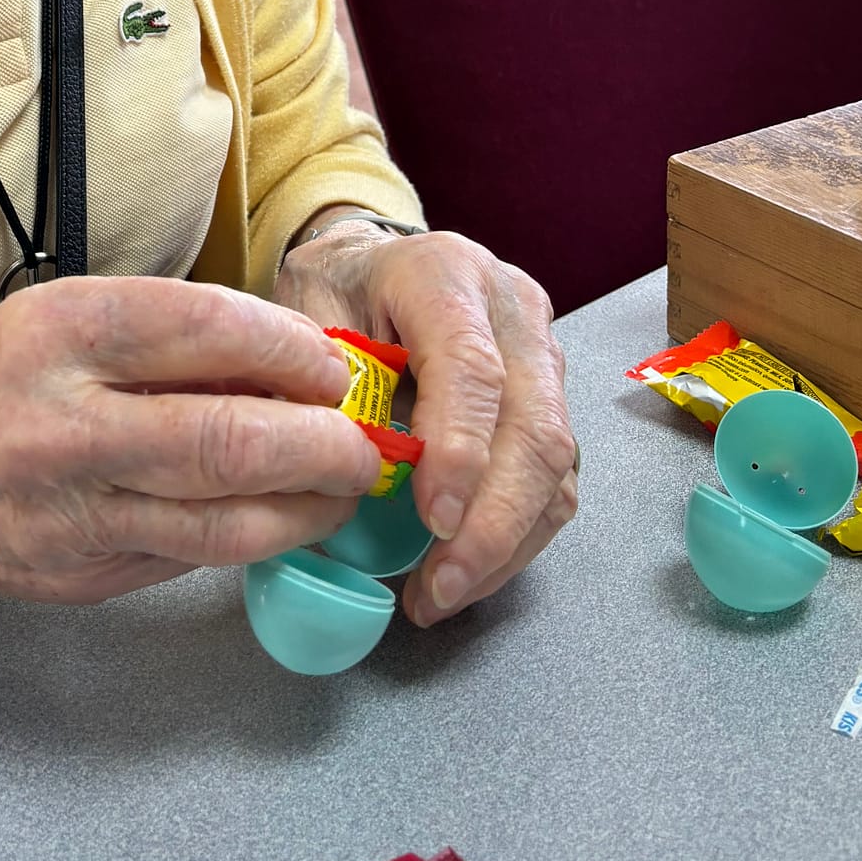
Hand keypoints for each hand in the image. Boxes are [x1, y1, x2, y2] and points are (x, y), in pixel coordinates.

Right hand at [0, 277, 381, 600]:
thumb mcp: (59, 319)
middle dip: (322, 444)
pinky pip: (191, 555)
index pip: (204, 328)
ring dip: (308, 507)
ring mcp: (67, 511)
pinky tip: (281, 514)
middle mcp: (57, 422)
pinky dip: (251, 534)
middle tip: (365, 440)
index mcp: (55, 333)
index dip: (290, 348)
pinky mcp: (80, 575)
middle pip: (227, 441)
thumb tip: (292, 359)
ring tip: (343, 487)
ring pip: (224, 521)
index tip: (332, 364)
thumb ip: (165, 337)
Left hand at [274, 221, 575, 628]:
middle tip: (441, 584)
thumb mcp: (306, 314)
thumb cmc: (337, 291)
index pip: (472, 367)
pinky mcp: (553, 400)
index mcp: (446, 275)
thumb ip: (319, 380)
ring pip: (555, 462)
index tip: (432, 521)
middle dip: (493, 521)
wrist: (372, 266)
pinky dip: (517, 537)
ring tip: (443, 594)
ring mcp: (543, 354)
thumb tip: (337, 468)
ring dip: (507, 542)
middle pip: (533, 425)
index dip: (460, 450)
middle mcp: (511, 308)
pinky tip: (468, 573)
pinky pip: (555, 481)